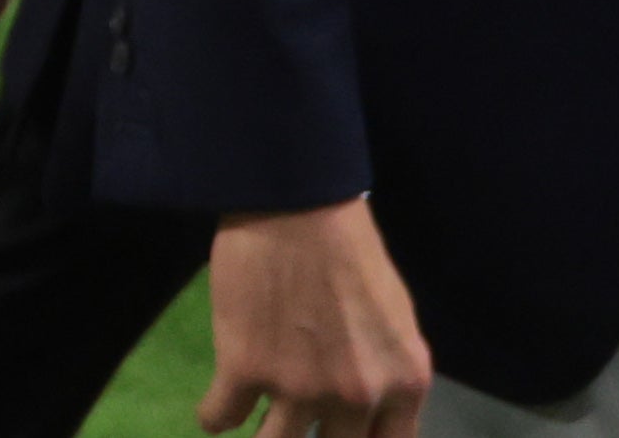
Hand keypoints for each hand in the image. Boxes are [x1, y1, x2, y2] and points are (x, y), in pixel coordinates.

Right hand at [204, 202, 435, 436]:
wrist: (294, 204)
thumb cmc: (350, 249)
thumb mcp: (395, 319)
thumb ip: (386, 370)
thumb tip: (366, 406)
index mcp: (404, 383)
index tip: (333, 435)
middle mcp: (356, 397)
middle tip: (291, 427)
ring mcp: (298, 388)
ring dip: (265, 434)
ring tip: (253, 421)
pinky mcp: (243, 369)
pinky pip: (219, 418)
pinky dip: (214, 417)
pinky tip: (215, 411)